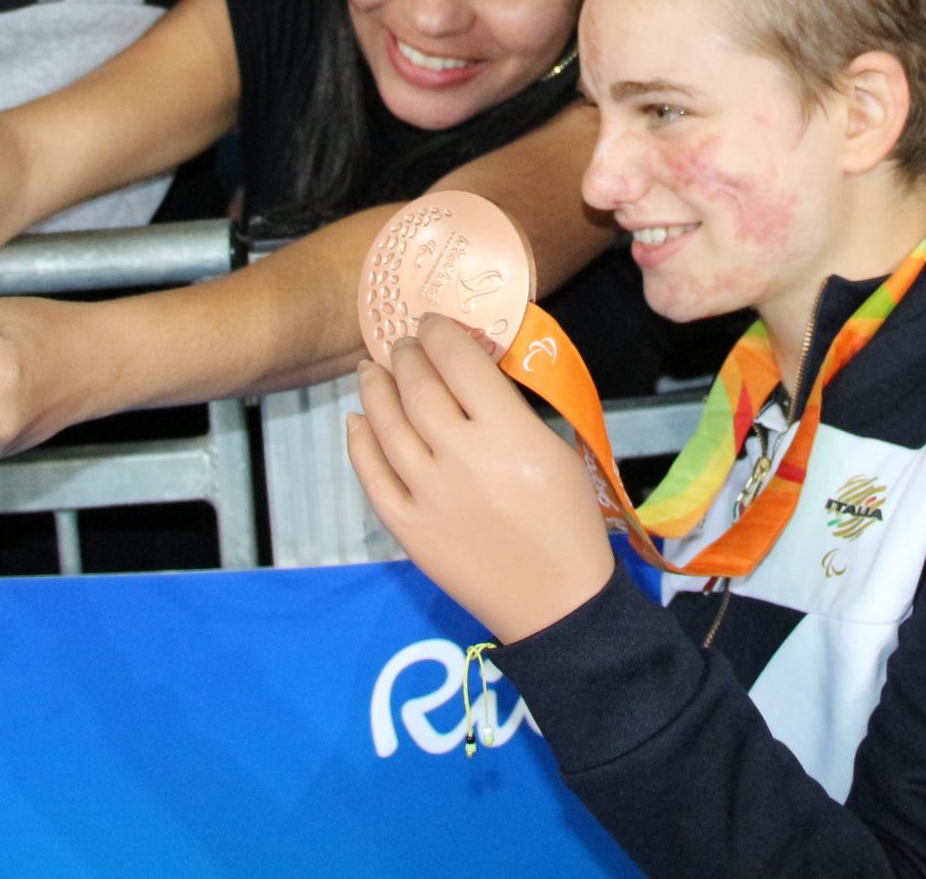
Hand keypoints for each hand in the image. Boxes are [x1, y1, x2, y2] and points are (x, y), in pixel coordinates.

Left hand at [345, 316, 612, 642]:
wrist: (556, 601)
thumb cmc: (568, 521)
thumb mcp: (555, 449)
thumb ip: (510, 409)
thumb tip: (467, 372)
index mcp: (508, 434)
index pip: (460, 362)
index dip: (441, 334)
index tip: (433, 323)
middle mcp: (461, 458)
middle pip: (419, 388)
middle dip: (407, 356)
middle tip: (402, 343)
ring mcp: (428, 496)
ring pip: (386, 426)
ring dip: (375, 389)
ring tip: (371, 370)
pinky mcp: (409, 529)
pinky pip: (372, 477)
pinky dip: (359, 444)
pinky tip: (356, 422)